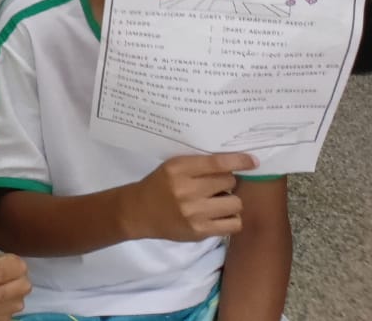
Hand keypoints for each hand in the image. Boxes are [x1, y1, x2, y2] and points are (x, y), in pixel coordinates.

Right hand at [125, 153, 255, 241]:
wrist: (139, 211)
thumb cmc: (160, 185)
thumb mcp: (173, 167)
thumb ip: (199, 166)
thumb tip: (236, 166)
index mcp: (178, 169)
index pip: (216, 163)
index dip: (239, 161)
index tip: (253, 161)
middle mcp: (186, 190)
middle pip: (229, 182)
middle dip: (227, 182)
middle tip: (217, 185)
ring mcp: (194, 213)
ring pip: (235, 203)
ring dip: (230, 201)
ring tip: (219, 201)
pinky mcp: (200, 231)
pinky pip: (234, 224)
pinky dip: (231, 219)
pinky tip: (219, 216)